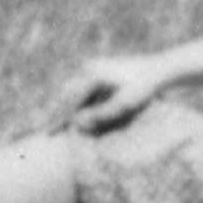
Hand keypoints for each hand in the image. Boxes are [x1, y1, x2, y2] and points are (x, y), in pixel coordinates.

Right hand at [46, 54, 170, 136]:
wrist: (158, 70)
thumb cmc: (144, 89)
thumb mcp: (124, 105)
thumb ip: (101, 115)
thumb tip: (76, 124)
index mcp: (92, 75)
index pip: (68, 101)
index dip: (57, 118)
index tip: (47, 133)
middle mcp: (87, 69)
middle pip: (65, 94)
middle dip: (55, 113)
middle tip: (44, 131)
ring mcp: (92, 68)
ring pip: (72, 91)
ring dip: (64, 108)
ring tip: (54, 125)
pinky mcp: (97, 71)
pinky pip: (81, 89)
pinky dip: (75, 103)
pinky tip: (72, 114)